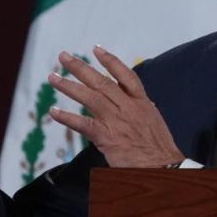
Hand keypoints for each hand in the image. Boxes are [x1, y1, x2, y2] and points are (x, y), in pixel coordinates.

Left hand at [47, 46, 183, 167]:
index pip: (126, 75)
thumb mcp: (154, 122)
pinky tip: (53, 112)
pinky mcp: (107, 137)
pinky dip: (67, 117)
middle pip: (101, 81)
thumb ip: (142, 110)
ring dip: (69, 86)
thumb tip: (138, 105)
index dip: (110, 61)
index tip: (96, 49)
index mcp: (141, 102)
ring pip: (90, 97)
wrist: (163, 168)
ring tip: (53, 77)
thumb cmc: (159, 150)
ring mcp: (117, 121)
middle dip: (80, 67)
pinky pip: (83, 124)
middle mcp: (128, 107)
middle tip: (63, 56)